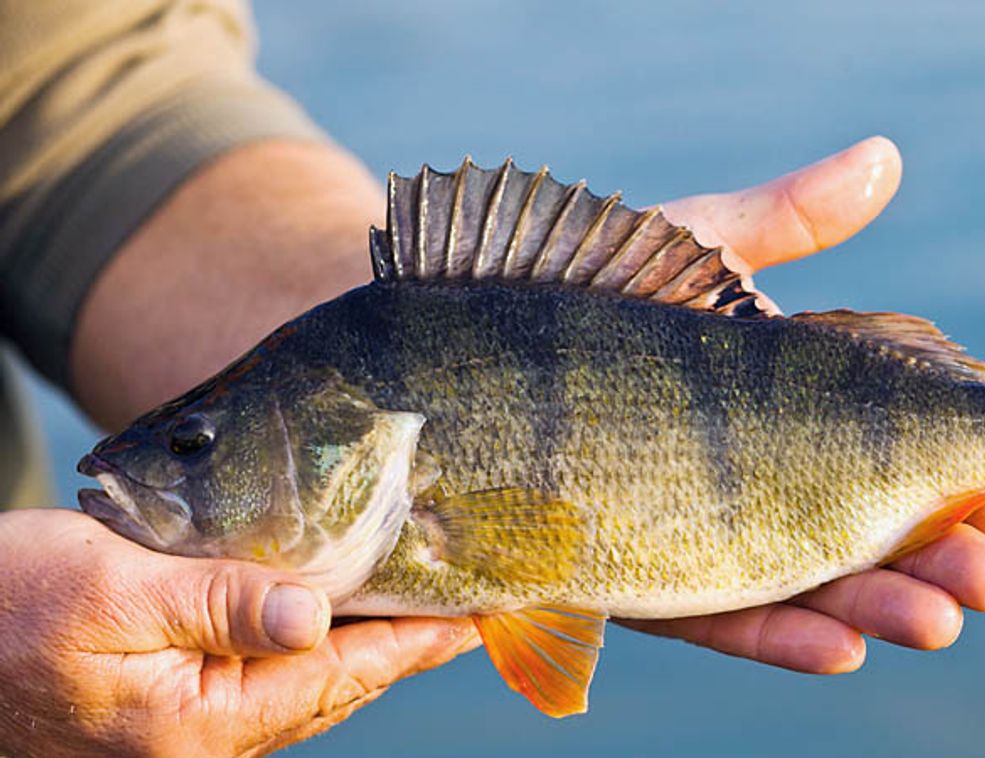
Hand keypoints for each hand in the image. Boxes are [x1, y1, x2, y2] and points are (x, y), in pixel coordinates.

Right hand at [0, 509, 477, 757]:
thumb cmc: (6, 607)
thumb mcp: (116, 592)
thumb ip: (222, 604)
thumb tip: (318, 617)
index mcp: (198, 721)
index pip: (338, 678)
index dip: (414, 644)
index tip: (478, 618)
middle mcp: (202, 737)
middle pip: (331, 688)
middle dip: (402, 646)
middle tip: (471, 606)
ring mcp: (186, 726)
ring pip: (302, 684)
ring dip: (362, 644)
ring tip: (422, 604)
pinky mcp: (168, 703)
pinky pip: (261, 675)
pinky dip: (310, 642)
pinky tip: (334, 610)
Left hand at [623, 137, 984, 672]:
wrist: (440, 347)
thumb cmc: (578, 287)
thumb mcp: (694, 251)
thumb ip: (787, 224)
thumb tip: (884, 159)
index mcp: (782, 408)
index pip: (894, 453)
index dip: (965, 483)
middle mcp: (746, 477)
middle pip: (863, 530)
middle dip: (943, 558)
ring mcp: (689, 532)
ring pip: (802, 584)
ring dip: (881, 606)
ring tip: (945, 617)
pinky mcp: (629, 578)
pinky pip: (708, 616)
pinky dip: (777, 633)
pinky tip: (842, 647)